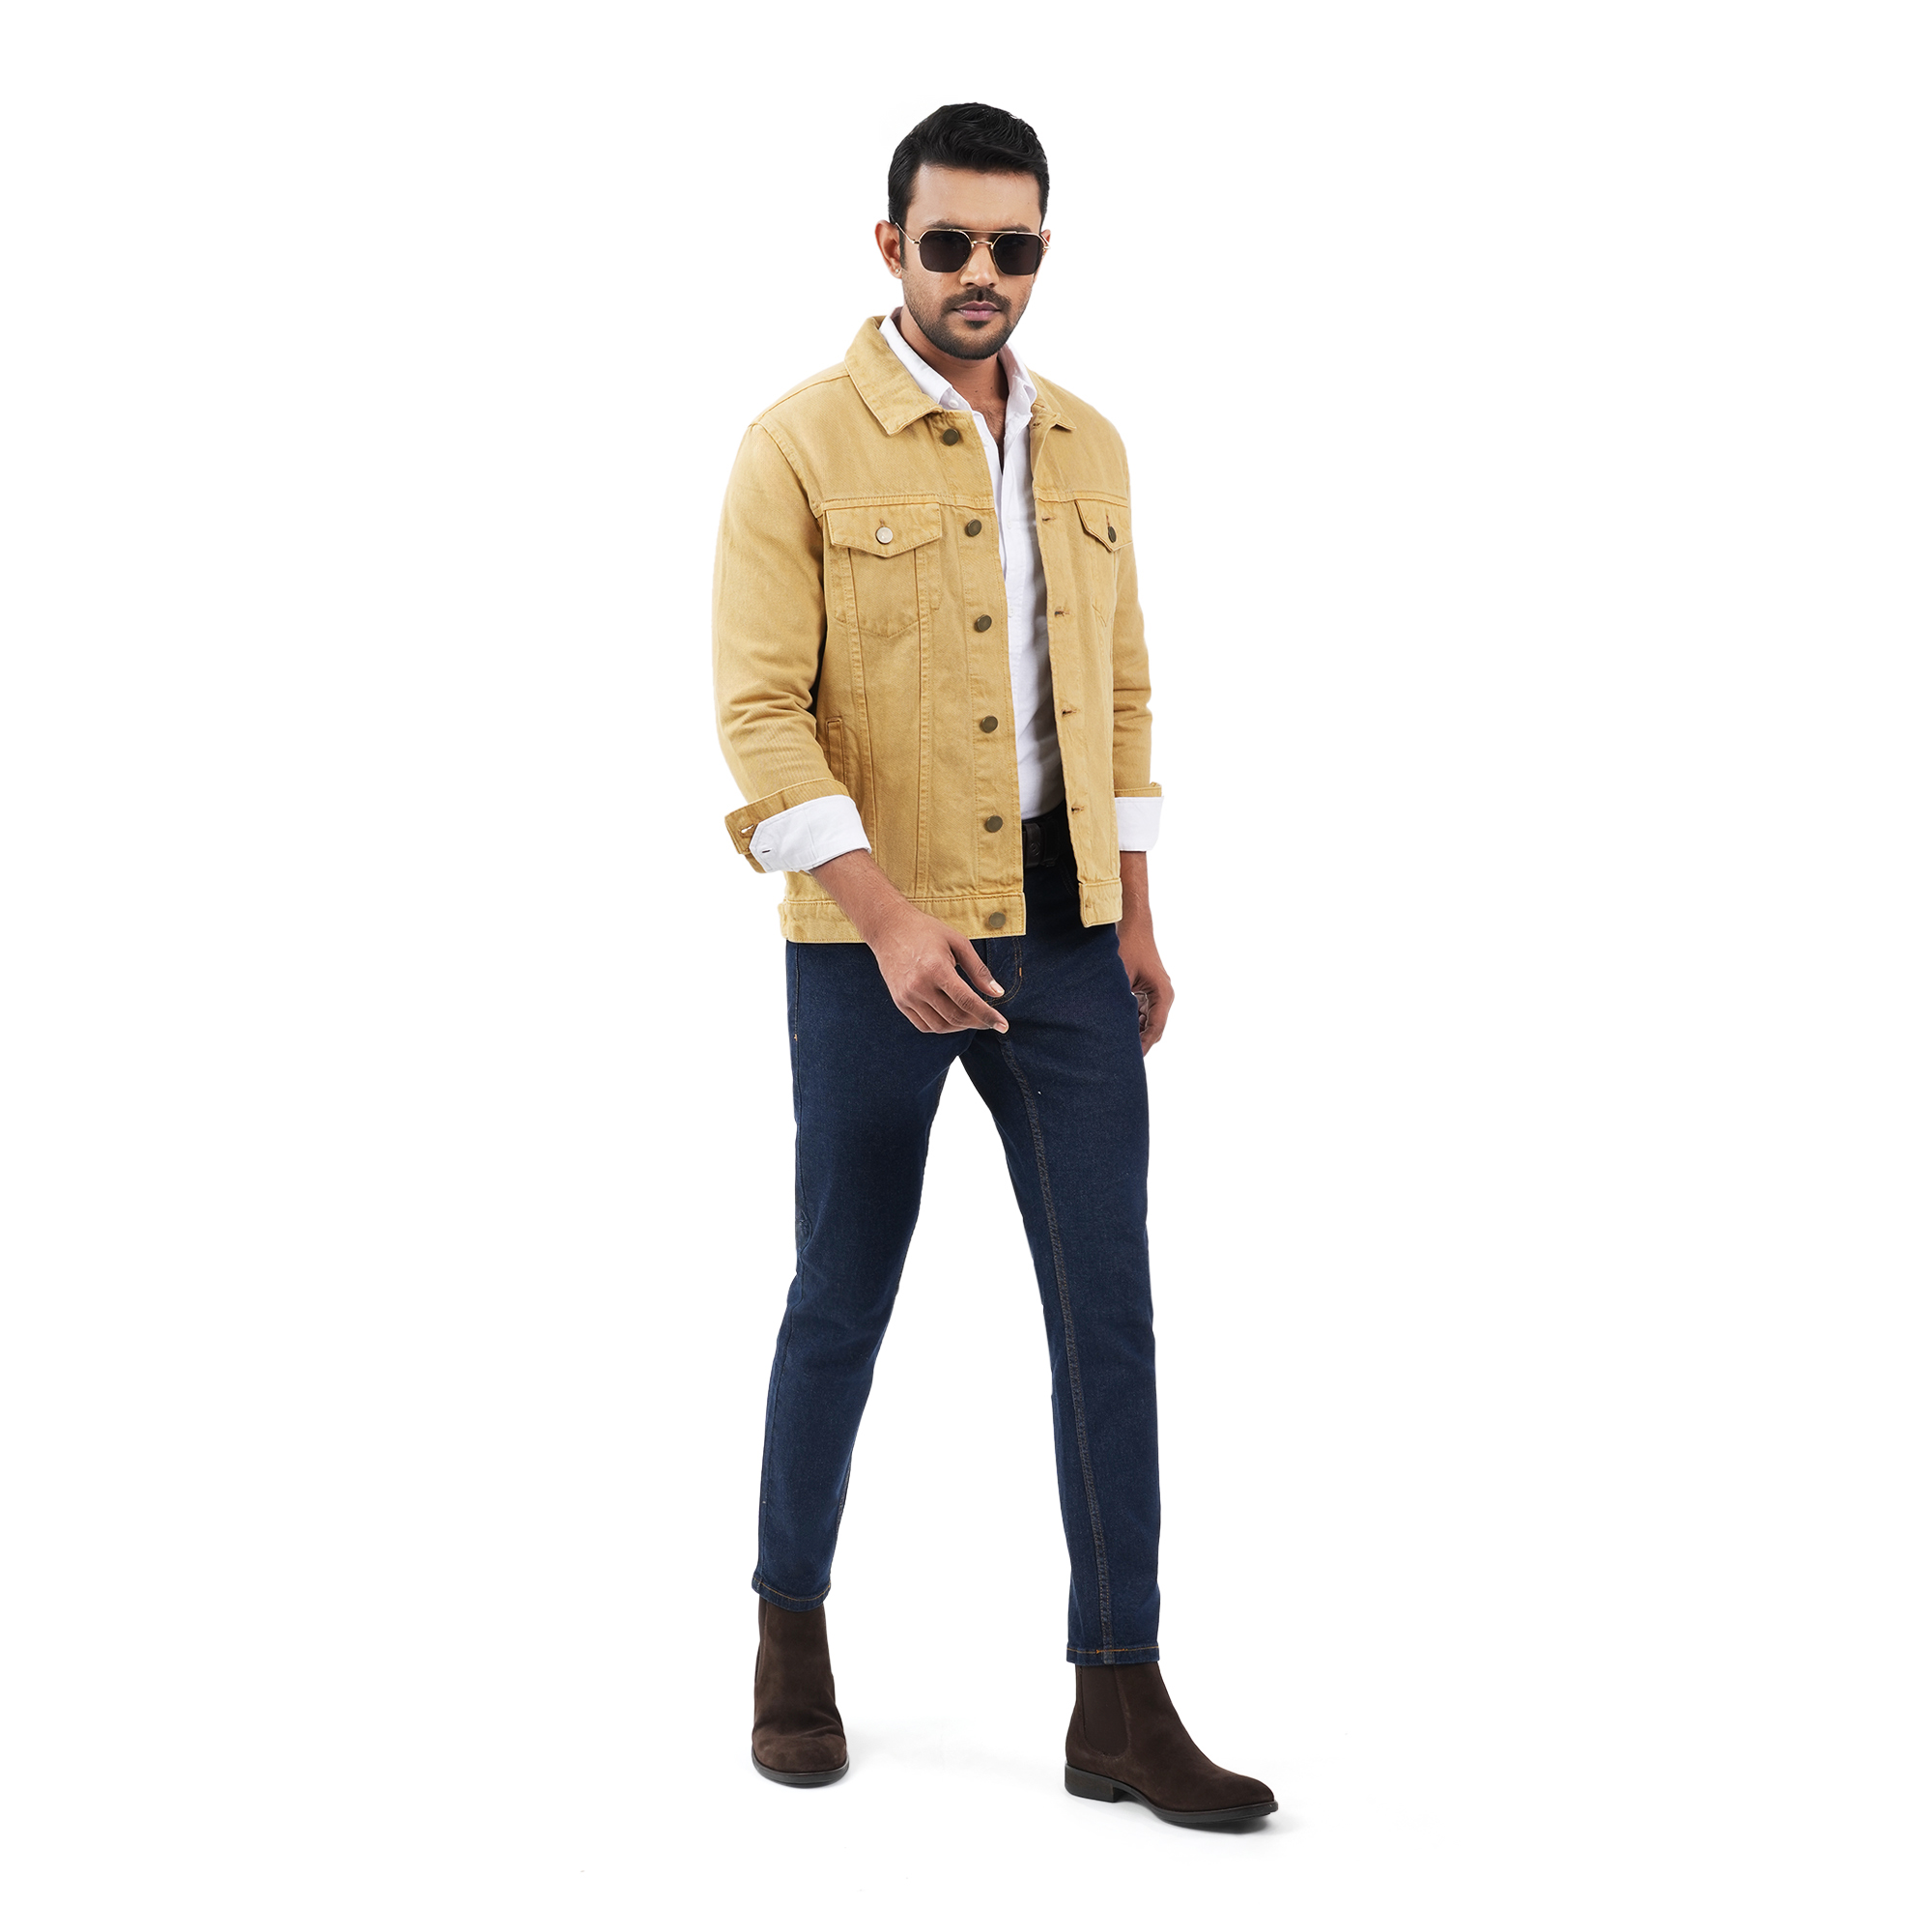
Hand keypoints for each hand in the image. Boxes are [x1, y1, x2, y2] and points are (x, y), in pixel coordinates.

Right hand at [811, 848, 1007, 1033]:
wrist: (888, 928)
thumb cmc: (926, 931)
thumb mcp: (958, 942)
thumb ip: (979, 970)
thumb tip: (998, 993)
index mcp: (936, 969)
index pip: (967, 1001)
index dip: (987, 1016)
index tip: (1003, 1025)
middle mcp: (919, 986)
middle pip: (955, 1017)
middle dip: (978, 1022)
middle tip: (990, 1020)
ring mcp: (907, 996)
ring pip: (940, 1026)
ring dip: (960, 1027)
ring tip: (973, 1018)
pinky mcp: (899, 1002)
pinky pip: (924, 1025)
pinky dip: (942, 1026)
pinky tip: (953, 1018)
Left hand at [1118, 849, 1173, 1054]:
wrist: (1132, 921)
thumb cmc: (1127, 945)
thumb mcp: (1118, 976)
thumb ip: (1115, 1002)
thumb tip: (1101, 1026)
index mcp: (1162, 995)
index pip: (1154, 1031)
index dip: (1141, 1048)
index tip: (1126, 1061)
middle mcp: (1162, 996)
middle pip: (1150, 1030)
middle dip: (1134, 1043)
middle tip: (1115, 1060)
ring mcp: (1155, 993)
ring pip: (1144, 1022)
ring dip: (1130, 1032)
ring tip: (1110, 1047)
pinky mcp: (1146, 989)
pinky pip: (1139, 1012)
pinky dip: (1127, 1020)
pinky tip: (1110, 1028)